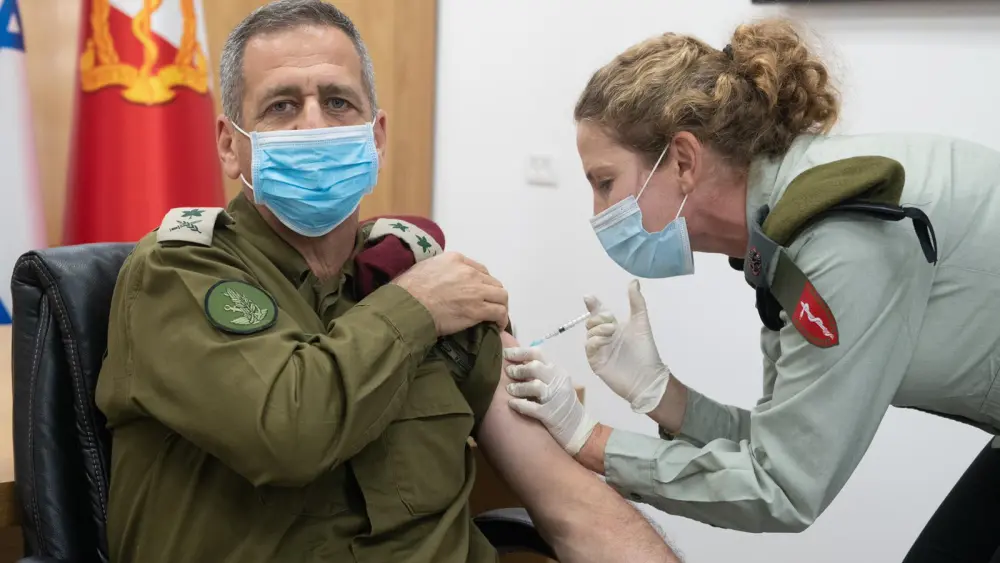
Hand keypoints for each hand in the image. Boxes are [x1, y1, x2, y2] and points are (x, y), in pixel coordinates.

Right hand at [392, 251, 508, 335]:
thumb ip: (440, 270)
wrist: (408, 306)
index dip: (482, 283)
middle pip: (493, 282)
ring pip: (501, 296)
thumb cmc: (408, 290)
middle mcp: (469, 272)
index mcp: (455, 259)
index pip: (479, 269)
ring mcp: (476, 290)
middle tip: (488, 305)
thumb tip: (443, 280)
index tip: (479, 293)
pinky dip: (502, 319)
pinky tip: (498, 326)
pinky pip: (499, 312)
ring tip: (496, 316)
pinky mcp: (478, 309)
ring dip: (500, 306)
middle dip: (492, 294)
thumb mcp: (425, 268)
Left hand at [503, 347, 596, 455]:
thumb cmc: (561, 405)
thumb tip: (516, 363)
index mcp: (558, 372)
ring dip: (519, 387)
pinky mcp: (551, 414)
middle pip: (535, 367)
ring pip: (535, 386)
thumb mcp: (555, 384)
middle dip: (518, 369)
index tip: (506, 354)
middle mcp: (558, 382)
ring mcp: (556, 398)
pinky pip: (533, 407)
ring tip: (509, 389)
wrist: (578, 428)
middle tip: (508, 372)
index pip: (537, 354)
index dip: (519, 352)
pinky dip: (520, 404)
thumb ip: (540, 374)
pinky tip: (512, 404)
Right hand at [584, 279, 669, 413]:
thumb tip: (633, 281)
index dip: (593, 305)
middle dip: (599, 318)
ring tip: (612, 333)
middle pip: (591, 321)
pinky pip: (589, 346)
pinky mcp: (596, 362)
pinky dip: (595, 340)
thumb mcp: (641, 322)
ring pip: (589, 333)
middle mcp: (604, 337)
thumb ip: (637, 302)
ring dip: (599, 329)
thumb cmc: (645, 350)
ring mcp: (599, 350)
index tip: (589, 297)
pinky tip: (605, 341)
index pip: (598, 313)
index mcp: (613, 327)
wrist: (647, 376)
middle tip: (611, 322)